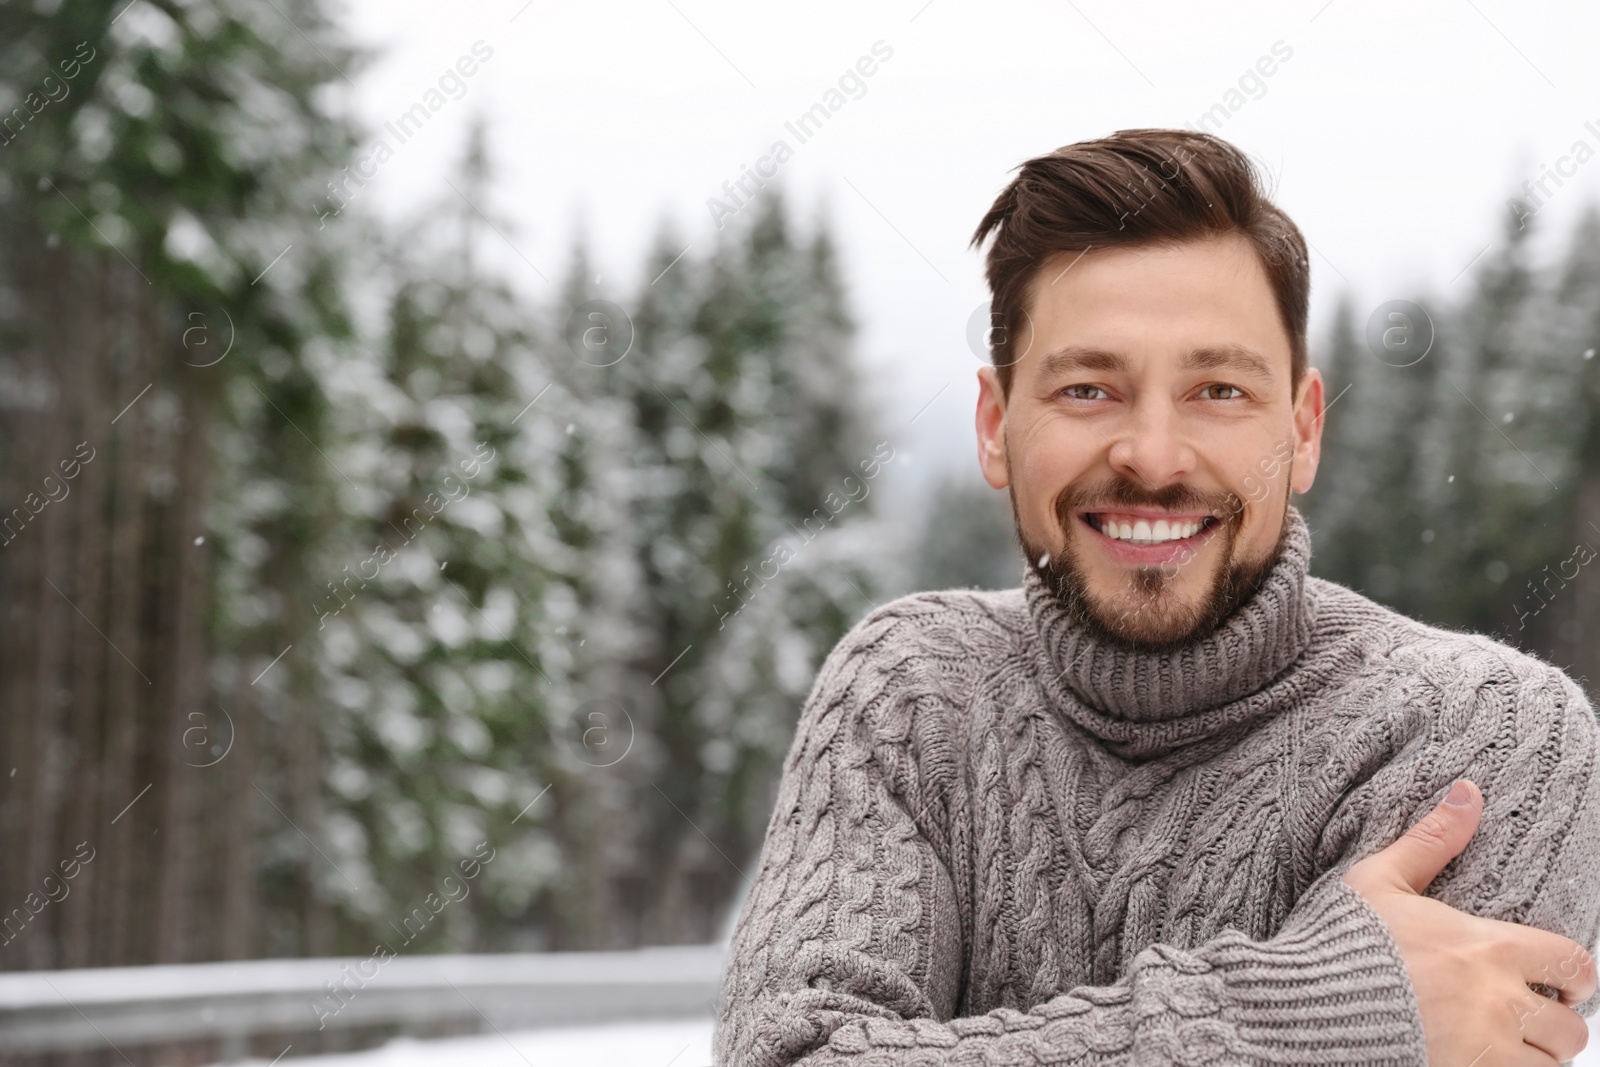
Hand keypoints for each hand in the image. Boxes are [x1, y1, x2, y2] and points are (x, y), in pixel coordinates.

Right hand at [1342, 778, 1596, 1065]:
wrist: (1303, 1006)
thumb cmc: (1338, 940)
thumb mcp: (1379, 880)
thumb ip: (1431, 840)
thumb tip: (1469, 791)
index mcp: (1487, 949)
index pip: (1573, 964)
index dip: (1575, 974)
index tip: (1561, 982)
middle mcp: (1497, 1004)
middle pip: (1570, 1030)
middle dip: (1558, 1026)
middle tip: (1533, 1020)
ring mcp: (1482, 1052)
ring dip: (1535, 1058)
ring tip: (1508, 1047)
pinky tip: (1478, 1063)